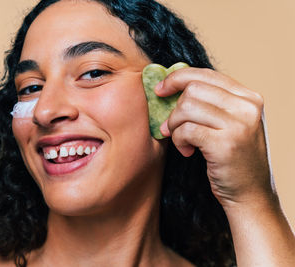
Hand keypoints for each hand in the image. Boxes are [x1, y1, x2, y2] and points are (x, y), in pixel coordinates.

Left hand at [155, 67, 273, 206]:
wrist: (250, 194)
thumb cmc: (233, 158)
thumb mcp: (230, 124)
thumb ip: (211, 103)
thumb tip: (171, 84)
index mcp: (248, 97)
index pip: (205, 74)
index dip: (177, 78)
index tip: (161, 89)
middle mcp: (247, 106)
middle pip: (192, 89)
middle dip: (174, 109)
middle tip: (172, 128)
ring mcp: (239, 124)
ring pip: (186, 107)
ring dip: (175, 126)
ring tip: (183, 141)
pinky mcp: (225, 143)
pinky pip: (186, 130)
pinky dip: (179, 140)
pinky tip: (188, 152)